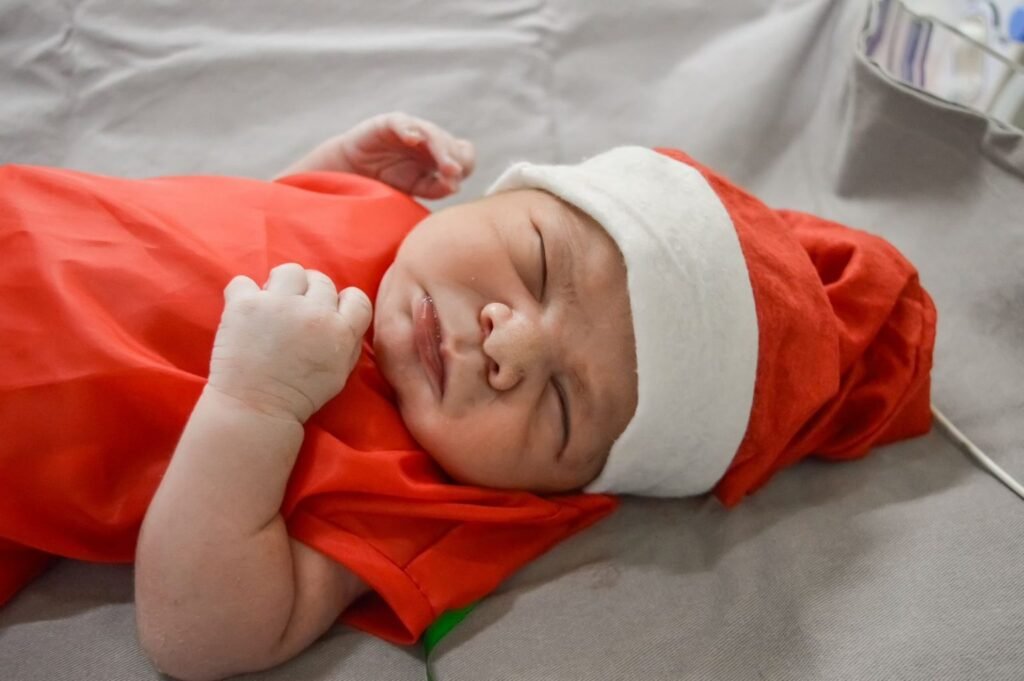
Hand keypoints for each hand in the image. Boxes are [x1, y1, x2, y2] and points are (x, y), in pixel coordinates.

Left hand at [207, 263, 371, 422]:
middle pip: (321, 280)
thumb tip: (346, 316)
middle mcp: (314, 313)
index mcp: (340, 331)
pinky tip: (244, 312)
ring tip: (271, 305)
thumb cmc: (299, 395)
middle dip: (309, 293)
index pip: (356, 297)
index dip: (342, 302)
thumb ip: (348, 342)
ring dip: (281, 285)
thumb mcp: (340, 374)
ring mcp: (278, 305)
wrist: (255, 409)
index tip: (328, 312)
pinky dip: (242, 294)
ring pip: (288, 271)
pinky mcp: (245, 305)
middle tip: (294, 312)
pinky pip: (243, 282)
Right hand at [279, 112, 474, 198]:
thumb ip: (435, 188)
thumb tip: (455, 186)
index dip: (463, 166)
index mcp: (439, 155)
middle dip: (452, 159)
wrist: (352, 175)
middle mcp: (428, 140)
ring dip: (439, 149)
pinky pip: (402, 122)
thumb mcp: (414, 189)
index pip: (463, 155)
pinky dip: (408, 129)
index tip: (455, 182)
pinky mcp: (388, 123)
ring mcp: (410, 130)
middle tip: (452, 174)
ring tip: (444, 165)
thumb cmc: (387, 182)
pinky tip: (413, 139)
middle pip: (450, 144)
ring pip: (431, 133)